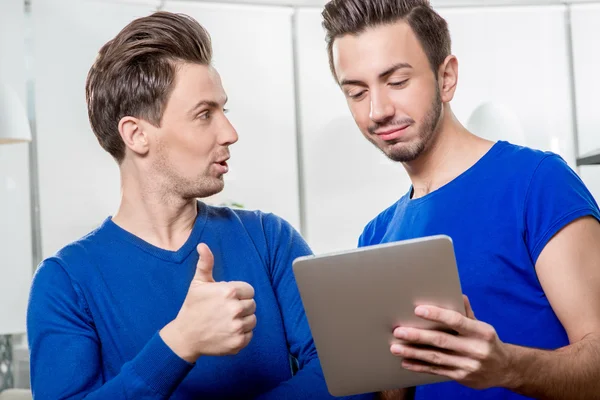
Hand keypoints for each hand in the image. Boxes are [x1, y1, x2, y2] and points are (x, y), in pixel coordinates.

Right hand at [160, 243, 256, 361]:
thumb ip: (205, 263)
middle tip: (225, 311)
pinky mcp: (238, 343)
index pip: (249, 290)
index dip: (239, 294)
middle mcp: (235, 309)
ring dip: (243, 320)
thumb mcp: (198, 283)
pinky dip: (241, 334)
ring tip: (227, 321)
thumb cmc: (193, 307)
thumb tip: (203, 245)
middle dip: (241, 306)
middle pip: (252, 305)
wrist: (185, 336)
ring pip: (253, 320)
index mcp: (229, 292)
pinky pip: (250, 334)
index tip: (227, 299)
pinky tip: (227, 331)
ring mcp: (237, 327)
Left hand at [390, 295, 514, 389]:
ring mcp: (469, 365)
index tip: (418, 310)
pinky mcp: (462, 377)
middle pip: (441, 341)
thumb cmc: (487, 342)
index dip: (436, 315)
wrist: (505, 370)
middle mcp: (476, 349)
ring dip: (413, 353)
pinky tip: (406, 362)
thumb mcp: (482, 326)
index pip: (456, 320)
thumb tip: (456, 294)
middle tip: (398, 331)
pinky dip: (420, 366)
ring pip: (436, 357)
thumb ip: (467, 313)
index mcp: (481, 332)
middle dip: (417, 336)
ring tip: (396, 348)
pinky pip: (437, 370)